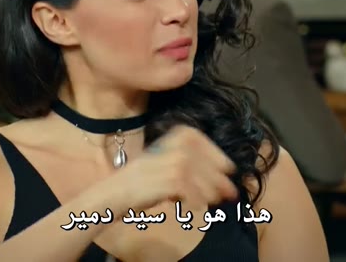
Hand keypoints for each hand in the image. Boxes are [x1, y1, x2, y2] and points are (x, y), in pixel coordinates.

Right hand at [100, 125, 237, 213]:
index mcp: (169, 138)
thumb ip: (184, 163)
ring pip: (203, 179)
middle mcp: (173, 147)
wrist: (114, 193)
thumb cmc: (137, 182)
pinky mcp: (171, 182)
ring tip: (214, 202)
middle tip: (230, 192)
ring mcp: (172, 164)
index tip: (228, 168)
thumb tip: (215, 174)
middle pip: (206, 161)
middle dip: (220, 178)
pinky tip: (196, 207)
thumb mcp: (161, 163)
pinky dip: (197, 201)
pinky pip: (193, 193)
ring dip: (212, 192)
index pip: (199, 139)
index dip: (216, 153)